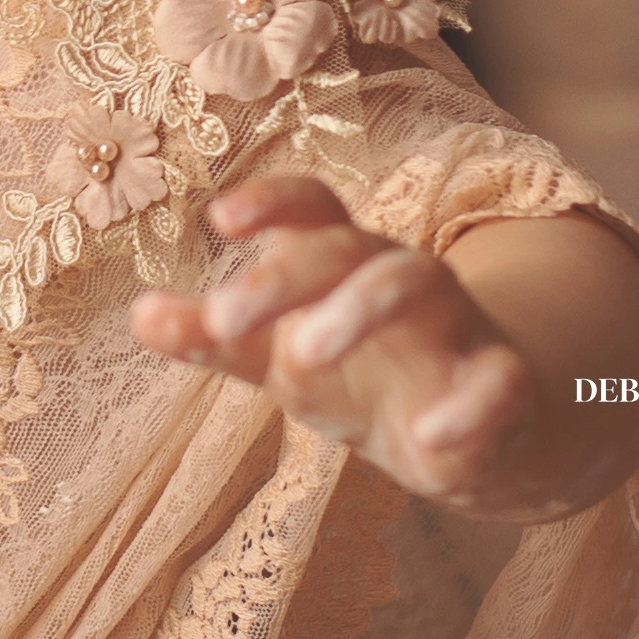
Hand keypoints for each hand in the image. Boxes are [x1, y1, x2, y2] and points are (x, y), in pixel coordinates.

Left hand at [130, 170, 534, 504]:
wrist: (468, 432)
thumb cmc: (361, 375)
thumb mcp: (281, 356)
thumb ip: (218, 337)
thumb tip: (139, 315)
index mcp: (344, 262)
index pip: (313, 207)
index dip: (271, 201)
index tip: (219, 218)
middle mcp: (400, 275)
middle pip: (348, 246)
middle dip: (286, 276)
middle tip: (226, 316)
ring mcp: (455, 324)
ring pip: (421, 281)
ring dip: (362, 308)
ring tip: (303, 355)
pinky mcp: (499, 384)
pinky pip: (495, 381)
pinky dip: (466, 406)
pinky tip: (427, 436)